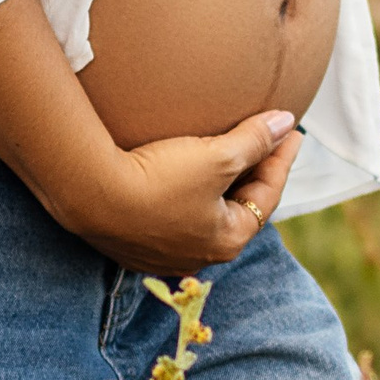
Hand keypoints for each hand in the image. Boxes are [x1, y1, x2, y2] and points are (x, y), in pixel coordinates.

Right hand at [70, 109, 302, 272]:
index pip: (267, 194)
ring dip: (217, 184)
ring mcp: (163, 253)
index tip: (291, 130)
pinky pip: (172, 215)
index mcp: (227, 240)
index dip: (281, 157)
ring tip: (224, 156)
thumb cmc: (158, 178)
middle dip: (252, 174)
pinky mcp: (133, 242)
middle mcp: (199, 256)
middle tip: (265, 143)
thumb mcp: (216, 156)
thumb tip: (285, 123)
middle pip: (237, 207)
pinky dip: (186, 193)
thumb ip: (255, 140)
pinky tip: (180, 174)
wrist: (88, 192)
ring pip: (203, 213)